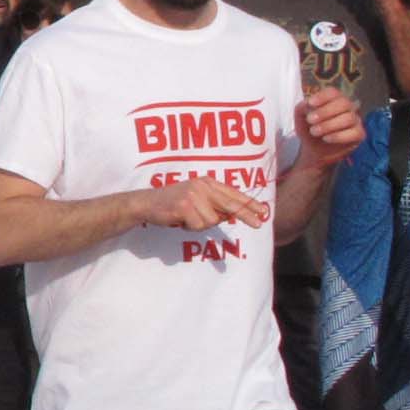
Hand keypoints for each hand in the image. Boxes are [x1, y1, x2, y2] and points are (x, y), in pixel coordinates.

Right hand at [137, 176, 268, 230]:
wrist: (147, 202)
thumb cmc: (172, 203)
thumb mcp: (195, 197)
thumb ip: (213, 203)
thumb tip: (233, 214)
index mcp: (207, 182)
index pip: (233, 194)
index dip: (249, 203)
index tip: (263, 212)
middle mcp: (202, 186)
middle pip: (230, 204)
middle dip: (246, 215)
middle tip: (259, 224)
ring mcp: (193, 195)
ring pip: (211, 220)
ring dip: (200, 225)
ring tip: (187, 219)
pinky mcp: (184, 206)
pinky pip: (198, 225)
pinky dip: (190, 227)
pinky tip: (180, 220)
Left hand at [297, 86, 363, 167]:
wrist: (315, 150)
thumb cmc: (309, 129)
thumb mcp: (300, 119)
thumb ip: (302, 108)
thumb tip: (307, 103)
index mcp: (334, 99)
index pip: (333, 92)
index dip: (323, 96)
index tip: (310, 103)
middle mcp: (348, 107)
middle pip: (343, 103)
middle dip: (325, 111)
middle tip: (310, 120)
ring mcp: (355, 120)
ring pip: (349, 118)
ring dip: (329, 125)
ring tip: (314, 131)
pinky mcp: (360, 134)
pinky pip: (354, 132)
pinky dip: (338, 136)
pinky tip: (326, 138)